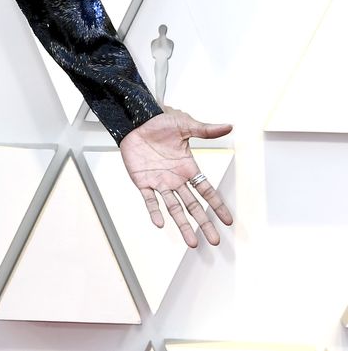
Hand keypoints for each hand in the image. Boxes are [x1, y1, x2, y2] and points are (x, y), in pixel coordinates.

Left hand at [119, 105, 232, 247]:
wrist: (135, 121)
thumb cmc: (160, 123)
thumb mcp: (185, 125)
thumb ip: (205, 130)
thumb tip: (228, 126)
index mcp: (188, 168)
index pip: (206, 190)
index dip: (217, 205)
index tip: (228, 221)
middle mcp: (176, 179)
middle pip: (193, 205)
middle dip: (204, 223)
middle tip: (214, 240)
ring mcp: (160, 182)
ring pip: (174, 208)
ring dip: (182, 225)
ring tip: (192, 243)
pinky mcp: (142, 181)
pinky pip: (149, 199)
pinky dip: (154, 211)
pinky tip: (160, 223)